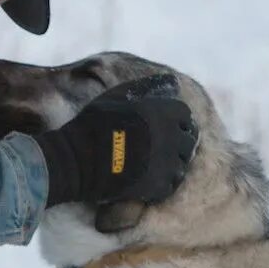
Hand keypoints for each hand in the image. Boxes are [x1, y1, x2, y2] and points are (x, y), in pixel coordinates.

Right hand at [34, 76, 198, 206]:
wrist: (79, 159)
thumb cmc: (95, 123)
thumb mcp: (118, 95)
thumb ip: (146, 87)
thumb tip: (171, 81)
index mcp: (164, 112)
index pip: (184, 114)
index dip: (176, 119)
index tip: (167, 125)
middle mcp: (171, 137)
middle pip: (188, 139)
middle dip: (178, 141)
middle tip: (162, 146)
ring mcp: (167, 163)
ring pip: (182, 163)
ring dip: (172, 162)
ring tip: (157, 163)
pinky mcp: (159, 186)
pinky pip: (171, 184)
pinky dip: (164, 182)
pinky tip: (151, 178)